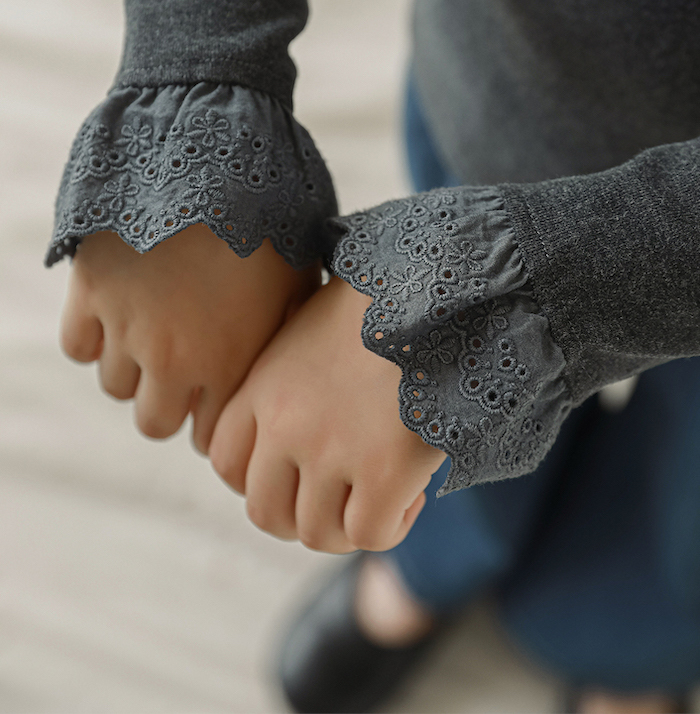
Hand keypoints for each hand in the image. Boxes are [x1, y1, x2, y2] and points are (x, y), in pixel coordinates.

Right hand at [59, 225, 318, 452]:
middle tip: (184, 367)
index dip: (212, 418)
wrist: (217, 152)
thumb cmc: (274, 215)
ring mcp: (126, 325)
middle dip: (171, 402)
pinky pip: (78, 345)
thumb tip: (295, 365)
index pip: (208, 436)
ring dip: (134, 367)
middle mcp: (172, 358)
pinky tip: (121, 311)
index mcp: (229, 361)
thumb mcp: (300, 280)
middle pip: (154, 423)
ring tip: (156, 328)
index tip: (215, 396)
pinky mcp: (89, 289)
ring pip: (115, 386)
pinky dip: (94, 336)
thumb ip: (286, 334)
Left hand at [209, 277, 445, 553]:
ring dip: (348, 526)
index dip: (259, 479)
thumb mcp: (312, 326)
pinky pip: (369, 535)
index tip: (299, 472)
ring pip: (316, 534)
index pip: (227, 463)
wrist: (436, 288)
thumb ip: (289, 377)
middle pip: (265, 511)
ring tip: (384, 493)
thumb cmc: (381, 301)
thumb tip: (299, 419)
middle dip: (301, 515)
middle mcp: (286, 425)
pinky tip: (415, 493)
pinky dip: (391, 527)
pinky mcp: (385, 471)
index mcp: (264, 388)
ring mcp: (332, 451)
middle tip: (342, 496)